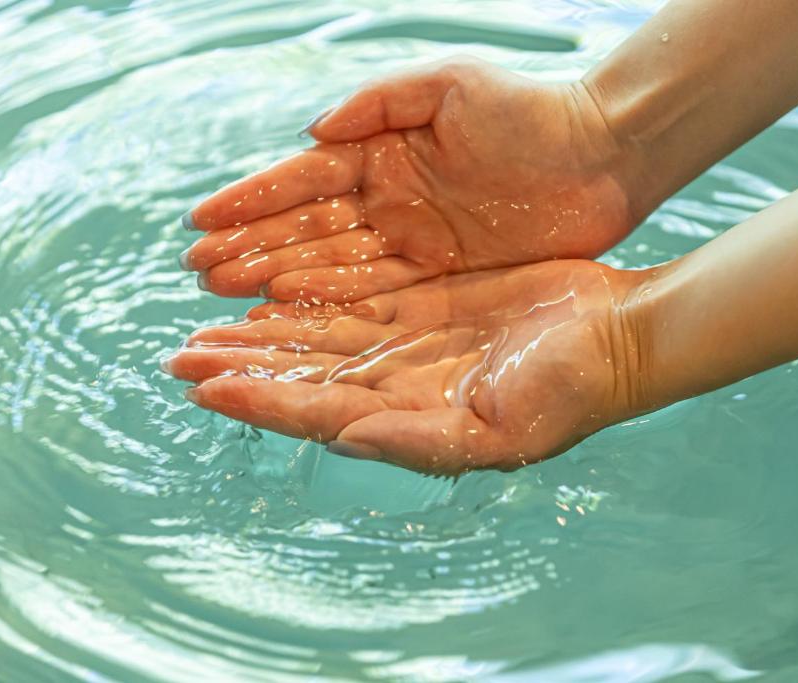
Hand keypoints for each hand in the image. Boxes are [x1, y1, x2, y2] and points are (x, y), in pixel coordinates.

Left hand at [162, 260, 656, 472]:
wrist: (618, 336)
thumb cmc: (571, 392)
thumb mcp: (499, 430)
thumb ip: (416, 440)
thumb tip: (340, 438)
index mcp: (410, 419)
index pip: (316, 412)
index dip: (259, 401)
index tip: (205, 388)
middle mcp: (401, 383)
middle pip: (305, 375)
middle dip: (243, 365)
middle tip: (179, 359)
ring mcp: (413, 341)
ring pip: (320, 337)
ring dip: (265, 333)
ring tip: (208, 326)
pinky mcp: (429, 301)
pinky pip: (357, 297)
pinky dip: (312, 296)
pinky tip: (275, 290)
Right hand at [180, 57, 652, 303]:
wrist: (605, 156)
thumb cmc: (533, 109)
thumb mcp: (453, 85)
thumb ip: (380, 102)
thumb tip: (312, 131)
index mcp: (383, 150)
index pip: (303, 182)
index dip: (252, 202)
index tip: (199, 223)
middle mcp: (389, 198)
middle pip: (308, 230)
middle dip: (252, 249)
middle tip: (199, 274)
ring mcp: (413, 239)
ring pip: (334, 267)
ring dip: (280, 282)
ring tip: (227, 299)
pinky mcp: (443, 274)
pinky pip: (377, 294)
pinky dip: (333, 305)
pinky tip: (292, 316)